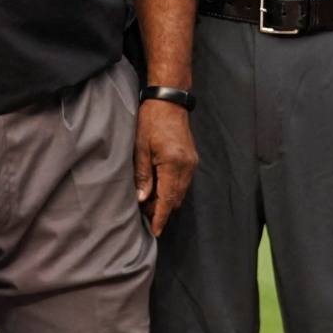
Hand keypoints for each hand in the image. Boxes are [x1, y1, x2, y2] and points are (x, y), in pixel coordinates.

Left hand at [134, 100, 197, 236]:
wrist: (169, 101)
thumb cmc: (151, 121)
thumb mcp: (140, 147)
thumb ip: (143, 174)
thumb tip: (142, 198)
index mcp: (173, 164)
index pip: (168, 199)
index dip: (160, 217)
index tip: (155, 231)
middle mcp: (187, 167)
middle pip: (176, 198)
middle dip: (162, 210)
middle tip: (144, 216)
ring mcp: (192, 163)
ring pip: (180, 192)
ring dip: (167, 200)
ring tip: (148, 204)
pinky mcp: (192, 159)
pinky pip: (183, 182)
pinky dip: (172, 189)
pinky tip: (159, 189)